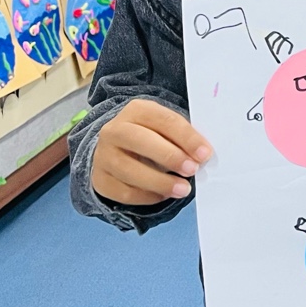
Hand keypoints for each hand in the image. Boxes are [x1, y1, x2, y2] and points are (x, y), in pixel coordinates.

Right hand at [91, 99, 212, 205]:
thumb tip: (202, 155)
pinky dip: (147, 196)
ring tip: (183, 189)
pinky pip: (123, 192)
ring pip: (129, 170)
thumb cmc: (153, 136)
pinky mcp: (100, 179)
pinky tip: (164, 195)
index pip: (164, 120)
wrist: (117, 148)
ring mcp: (103, 155)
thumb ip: (182, 138)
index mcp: (137, 110)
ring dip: (160, 182)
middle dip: (170, 156)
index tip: (205, 154)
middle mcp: (114, 130)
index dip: (186, 137)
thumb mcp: (166, 128)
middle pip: (140, 140)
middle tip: (192, 170)